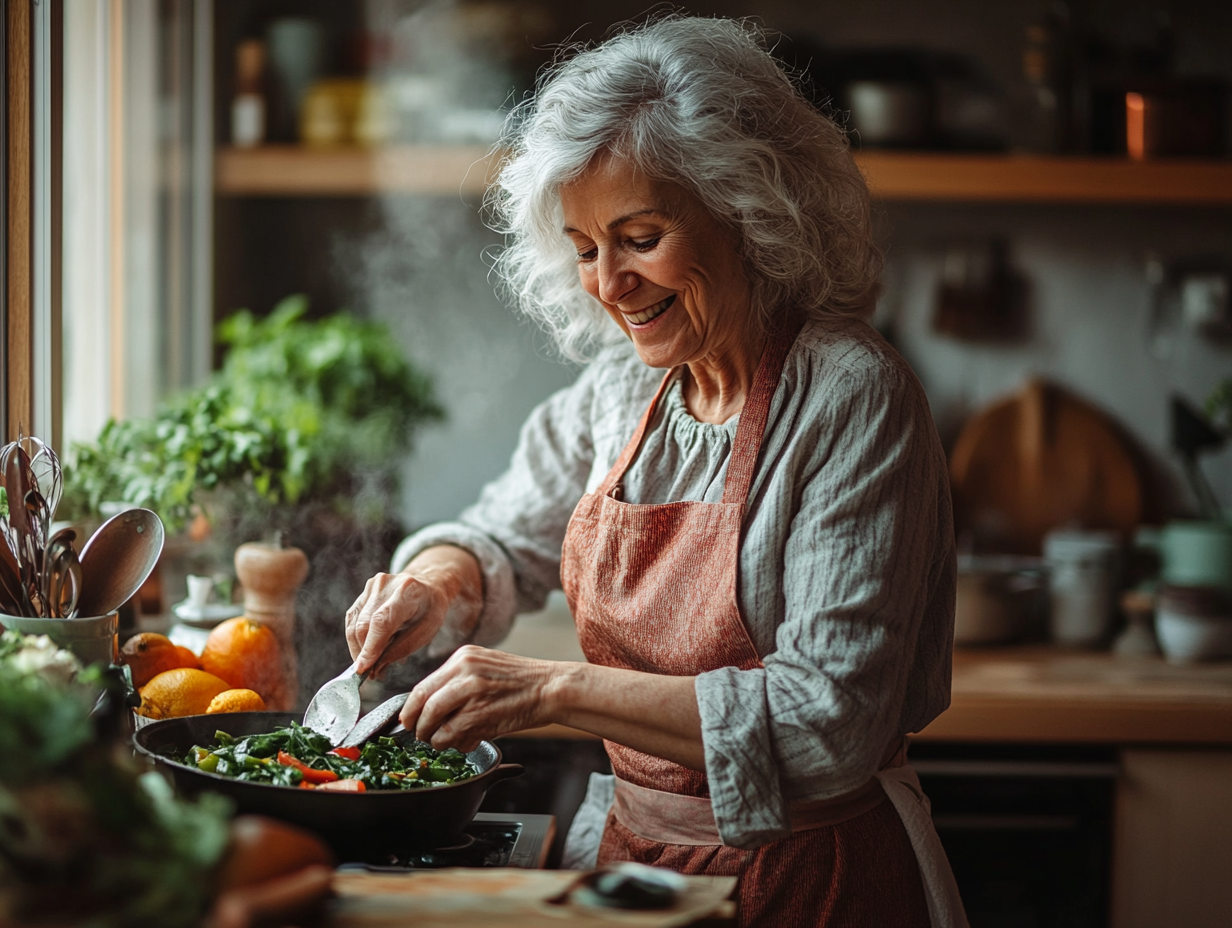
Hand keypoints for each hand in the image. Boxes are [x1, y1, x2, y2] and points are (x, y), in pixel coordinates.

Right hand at [345, 546, 482, 675]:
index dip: (370, 646)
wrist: (427, 586)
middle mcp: (385, 585)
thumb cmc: (429, 611)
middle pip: (364, 625)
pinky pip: (352, 621)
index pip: (382, 621)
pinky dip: (357, 640)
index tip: (363, 669)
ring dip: (359, 649)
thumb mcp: (426, 632)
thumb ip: (400, 650)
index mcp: (407, 592)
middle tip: (372, 674)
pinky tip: (368, 650)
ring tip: (372, 665)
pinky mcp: (362, 593)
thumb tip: (374, 668)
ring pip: (354, 625)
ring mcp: (371, 587)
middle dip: (364, 654)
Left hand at [399, 645, 558, 750]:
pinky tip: (466, 742)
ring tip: (445, 741)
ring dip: (434, 738)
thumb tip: (430, 707)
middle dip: (417, 726)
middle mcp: (463, 670)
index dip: (410, 709)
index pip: (423, 686)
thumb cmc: (522, 682)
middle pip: (422, 704)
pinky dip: (452, 744)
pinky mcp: (479, 713)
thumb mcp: (486, 667)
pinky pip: (450, 735)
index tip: (408, 721)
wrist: (551, 687)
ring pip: (432, 722)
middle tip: (421, 736)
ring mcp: (470, 691)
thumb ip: (459, 681)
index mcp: (463, 657)